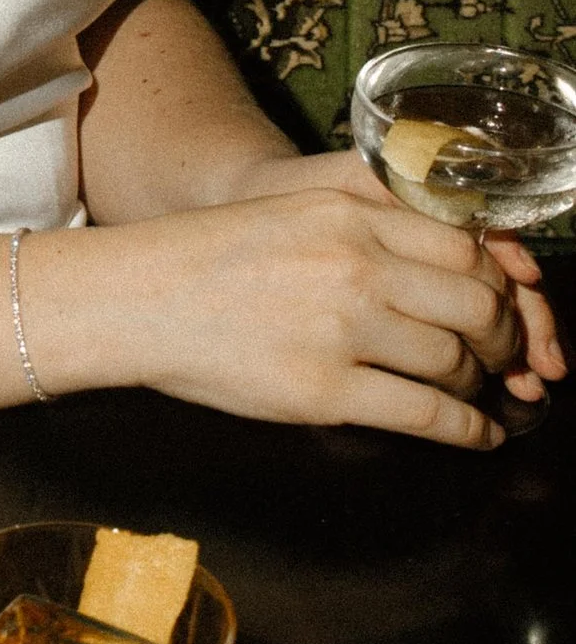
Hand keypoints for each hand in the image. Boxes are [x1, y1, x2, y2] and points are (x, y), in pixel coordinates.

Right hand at [73, 153, 536, 440]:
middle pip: (478, 304)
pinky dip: (467, 430)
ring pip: (457, 361)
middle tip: (507, 355)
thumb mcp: (296, 208)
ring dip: (482, 384)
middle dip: (506, 337)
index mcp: (350, 213)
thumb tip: (453, 259)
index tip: (508, 304)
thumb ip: (369, 221)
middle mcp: (356, 264)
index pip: (467, 247)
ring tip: (479, 392)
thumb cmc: (208, 256)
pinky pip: (426, 415)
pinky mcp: (323, 391)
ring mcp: (342, 329)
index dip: (505, 283)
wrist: (135, 299)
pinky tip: (477, 435)